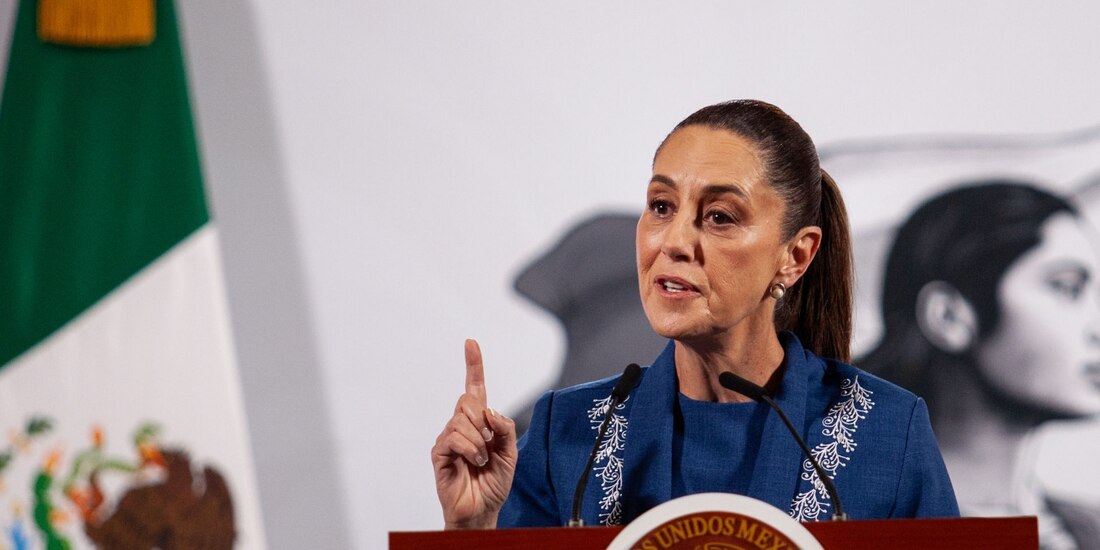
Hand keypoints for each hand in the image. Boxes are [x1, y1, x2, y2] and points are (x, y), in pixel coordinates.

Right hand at [432, 339, 517, 528]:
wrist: (482, 509)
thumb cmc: (494, 482)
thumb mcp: (510, 452)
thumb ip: (505, 427)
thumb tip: (489, 410)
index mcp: (480, 422)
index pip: (474, 388)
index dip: (474, 365)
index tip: (471, 343)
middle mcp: (461, 425)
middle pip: (468, 401)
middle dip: (483, 420)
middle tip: (489, 443)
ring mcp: (448, 437)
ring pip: (462, 420)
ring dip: (479, 442)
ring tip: (481, 460)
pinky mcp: (439, 452)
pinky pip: (454, 437)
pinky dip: (470, 449)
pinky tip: (474, 463)